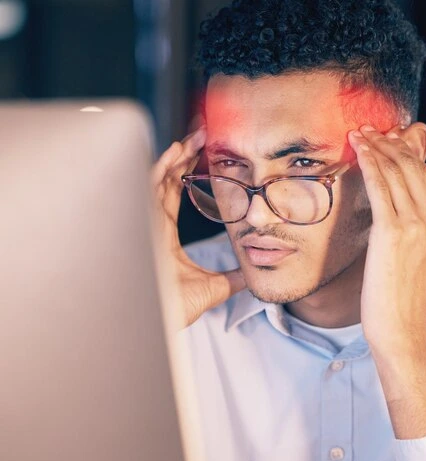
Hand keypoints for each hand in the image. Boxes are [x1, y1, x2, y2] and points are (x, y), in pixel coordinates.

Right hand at [152, 127, 245, 328]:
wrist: (154, 323)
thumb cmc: (172, 308)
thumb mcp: (212, 288)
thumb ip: (231, 278)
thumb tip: (251, 275)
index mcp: (164, 234)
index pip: (175, 194)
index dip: (186, 173)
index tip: (203, 157)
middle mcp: (152, 224)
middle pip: (165, 180)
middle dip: (181, 157)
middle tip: (201, 137)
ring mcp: (144, 221)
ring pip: (155, 178)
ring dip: (174, 156)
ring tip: (192, 138)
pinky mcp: (140, 222)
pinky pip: (146, 186)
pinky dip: (160, 167)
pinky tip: (175, 152)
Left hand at [348, 124, 425, 436]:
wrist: (403, 332)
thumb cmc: (404, 301)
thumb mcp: (420, 262)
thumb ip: (417, 233)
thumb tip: (398, 215)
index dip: (405, 155)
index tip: (386, 141)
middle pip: (414, 168)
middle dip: (390, 143)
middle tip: (370, 129)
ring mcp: (419, 225)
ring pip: (397, 172)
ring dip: (377, 147)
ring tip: (359, 132)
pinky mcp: (394, 232)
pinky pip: (381, 186)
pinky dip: (369, 162)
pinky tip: (358, 148)